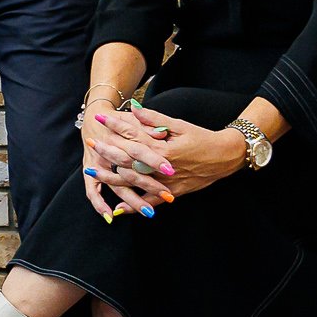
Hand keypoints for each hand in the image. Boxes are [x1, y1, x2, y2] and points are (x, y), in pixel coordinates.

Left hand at [78, 105, 240, 219]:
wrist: (226, 156)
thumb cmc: (202, 138)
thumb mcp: (180, 125)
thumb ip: (155, 119)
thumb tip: (134, 108)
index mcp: (163, 147)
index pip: (133, 135)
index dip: (115, 126)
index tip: (100, 118)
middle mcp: (162, 166)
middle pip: (128, 159)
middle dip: (107, 151)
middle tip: (90, 143)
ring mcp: (167, 181)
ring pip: (134, 181)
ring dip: (112, 177)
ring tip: (93, 172)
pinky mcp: (173, 193)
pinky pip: (150, 201)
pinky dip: (134, 205)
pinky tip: (117, 208)